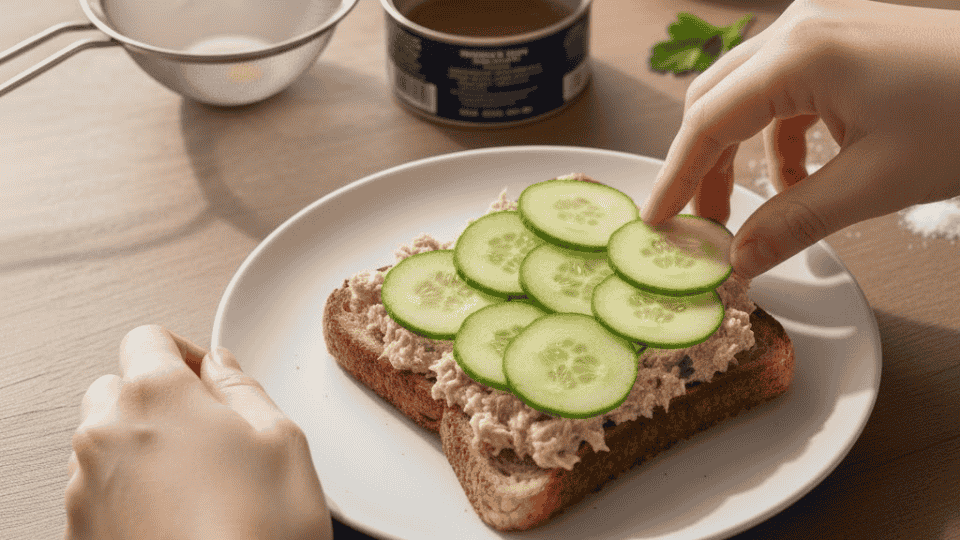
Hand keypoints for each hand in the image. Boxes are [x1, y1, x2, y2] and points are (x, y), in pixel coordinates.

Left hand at [64, 325, 331, 539]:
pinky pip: (98, 491)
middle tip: (208, 433)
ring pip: (105, 442)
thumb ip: (243, 387)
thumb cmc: (261, 534)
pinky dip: (128, 492)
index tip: (209, 380)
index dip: (185, 354)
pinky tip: (176, 519)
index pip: (149, 338)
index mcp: (156, 395)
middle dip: (158, 400)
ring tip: (197, 486)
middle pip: (118, 388)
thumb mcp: (283, 440)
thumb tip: (221, 366)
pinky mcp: (79, 533)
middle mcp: (104, 435)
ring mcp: (84, 488)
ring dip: (141, 447)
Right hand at [641, 0, 959, 277]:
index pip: (708, 121)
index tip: (656, 220)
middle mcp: (799, 27)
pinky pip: (784, 88)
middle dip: (703, 165)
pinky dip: (778, 135)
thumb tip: (739, 261)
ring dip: (739, 152)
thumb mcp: (875, 183)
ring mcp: (820, 26)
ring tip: (750, 209)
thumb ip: (794, 222)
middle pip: (716, 100)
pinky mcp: (841, 37)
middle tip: (703, 224)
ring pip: (745, 93)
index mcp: (800, 54)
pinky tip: (801, 175)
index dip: (677, 176)